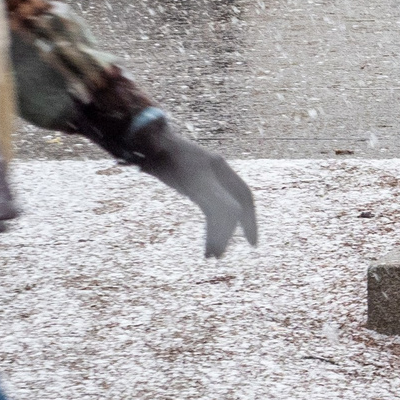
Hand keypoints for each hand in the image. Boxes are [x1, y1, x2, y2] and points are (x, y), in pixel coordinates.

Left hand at [129, 119, 258, 257]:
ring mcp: (205, 181)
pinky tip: (206, 242)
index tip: (252, 243)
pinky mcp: (193, 187)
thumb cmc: (167, 157)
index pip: (243, 196)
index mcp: (220, 168)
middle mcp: (217, 174)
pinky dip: (209, 227)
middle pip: (233, 207)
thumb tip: (237, 212)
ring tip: (209, 256)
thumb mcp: (193, 179)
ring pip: (218, 212)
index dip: (250, 219)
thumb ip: (214, 194)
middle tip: (220, 255)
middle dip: (229, 232)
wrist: (147, 143)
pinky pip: (208, 210)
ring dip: (216, 234)